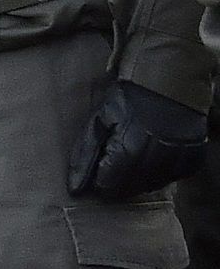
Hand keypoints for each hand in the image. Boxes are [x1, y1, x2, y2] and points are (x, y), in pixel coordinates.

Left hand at [68, 78, 209, 200]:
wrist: (168, 81)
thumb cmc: (128, 99)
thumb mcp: (100, 120)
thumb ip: (86, 153)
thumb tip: (75, 187)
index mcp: (129, 146)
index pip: (109, 183)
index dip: (100, 184)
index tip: (96, 180)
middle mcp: (156, 155)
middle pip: (131, 187)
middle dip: (117, 185)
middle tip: (111, 177)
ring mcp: (178, 157)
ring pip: (153, 185)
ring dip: (138, 182)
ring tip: (131, 168)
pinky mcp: (193, 157)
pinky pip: (174, 178)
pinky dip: (161, 175)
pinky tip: (152, 164)